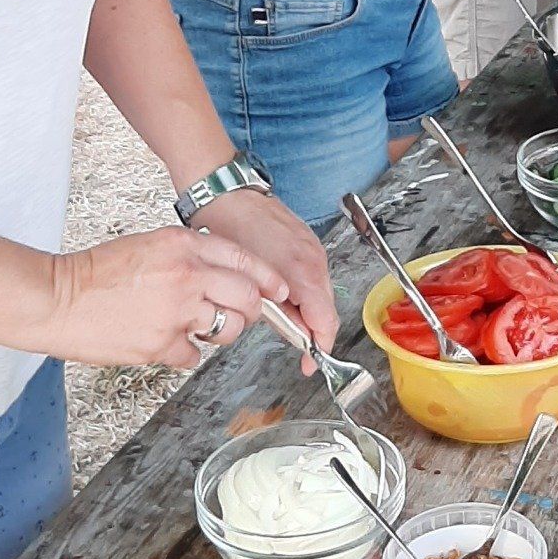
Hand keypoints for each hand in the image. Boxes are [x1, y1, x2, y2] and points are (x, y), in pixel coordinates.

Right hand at [45, 224, 285, 370]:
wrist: (56, 297)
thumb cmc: (97, 272)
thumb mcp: (151, 245)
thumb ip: (190, 255)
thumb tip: (224, 273)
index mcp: (184, 245)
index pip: (245, 260)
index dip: (268, 278)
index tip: (278, 290)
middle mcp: (186, 276)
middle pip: (248, 298)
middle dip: (252, 310)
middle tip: (243, 314)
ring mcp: (176, 312)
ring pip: (228, 330)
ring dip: (221, 332)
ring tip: (197, 327)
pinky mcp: (161, 345)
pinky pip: (195, 355)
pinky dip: (187, 352)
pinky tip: (167, 341)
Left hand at [194, 185, 337, 351]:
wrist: (230, 195)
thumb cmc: (232, 232)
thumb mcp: (250, 282)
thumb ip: (277, 311)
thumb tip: (293, 333)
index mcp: (304, 273)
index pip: (326, 321)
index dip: (320, 348)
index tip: (310, 363)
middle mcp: (316, 261)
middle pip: (327, 309)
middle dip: (314, 332)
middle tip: (298, 349)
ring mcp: (315, 250)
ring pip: (321, 294)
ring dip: (309, 312)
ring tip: (286, 321)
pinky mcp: (309, 243)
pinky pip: (315, 277)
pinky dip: (305, 293)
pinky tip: (286, 296)